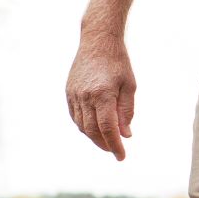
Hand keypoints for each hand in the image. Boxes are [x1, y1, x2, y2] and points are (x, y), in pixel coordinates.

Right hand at [67, 33, 135, 159]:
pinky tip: (94, 129)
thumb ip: (126, 112)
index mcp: (103, 94)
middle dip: (104, 144)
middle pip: (92, 130)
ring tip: (106, 140)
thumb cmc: (118, 62)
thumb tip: (125, 135)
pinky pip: (75, 116)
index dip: (114, 145)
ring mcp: (74, 94)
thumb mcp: (129, 86)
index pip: (108, 128)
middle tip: (115, 150)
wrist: (97, 40)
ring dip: (94, 137)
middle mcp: (85, 96)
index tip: (121, 157)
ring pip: (82, 125)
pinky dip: (84, 126)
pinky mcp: (69, 92)